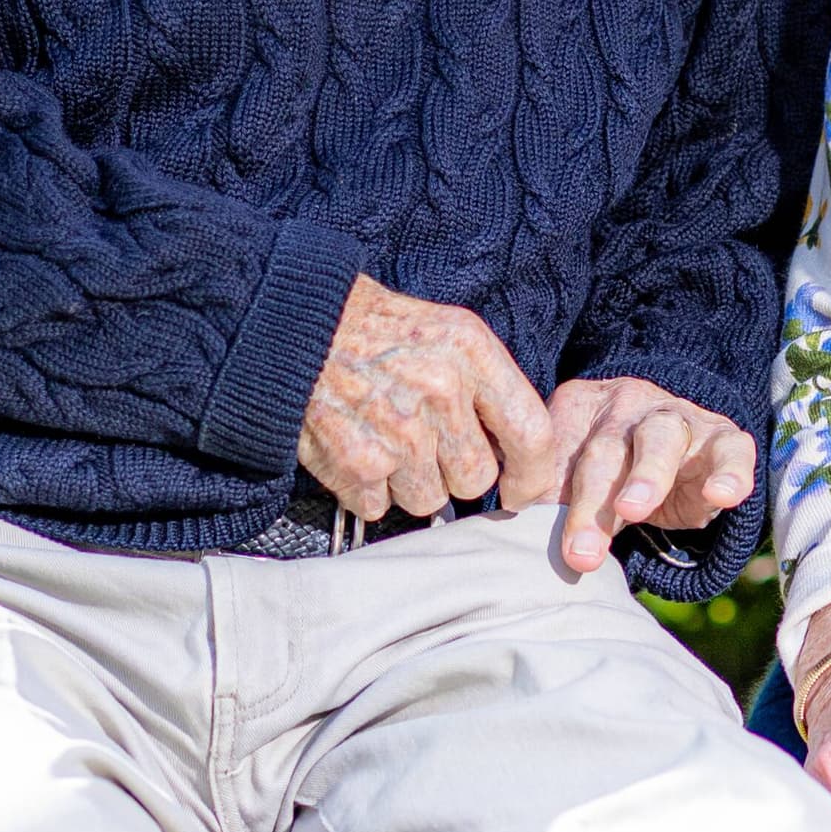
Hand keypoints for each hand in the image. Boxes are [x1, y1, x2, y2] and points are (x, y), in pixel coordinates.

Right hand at [298, 279, 555, 521]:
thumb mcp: (450, 332)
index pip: (531, 433)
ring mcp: (397, 432)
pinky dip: (368, 489)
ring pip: (428, 501)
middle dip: (455, 472)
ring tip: (386, 439)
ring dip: (409, 483)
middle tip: (426, 442)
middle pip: (477, 479)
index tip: (522, 489)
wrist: (298, 324)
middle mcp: (439, 391)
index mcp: (471, 352)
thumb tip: (521, 457)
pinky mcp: (355, 463)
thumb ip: (489, 388)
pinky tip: (357, 448)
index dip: (532, 475)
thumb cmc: (380, 331)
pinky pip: (380, 507)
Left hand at [524, 376, 757, 574]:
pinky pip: (731, 451)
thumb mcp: (576, 480)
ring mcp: (679, 419)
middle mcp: (629, 405)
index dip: (544, 489)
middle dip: (592, 503)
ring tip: (634, 510)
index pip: (558, 449)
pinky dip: (729, 473)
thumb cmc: (611, 470)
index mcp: (581, 409)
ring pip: (661, 440)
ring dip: (647, 476)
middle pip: (606, 450)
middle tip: (581, 552)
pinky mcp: (724, 440)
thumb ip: (551, 501)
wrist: (673, 446)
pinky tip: (722, 495)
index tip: (528, 522)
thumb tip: (517, 537)